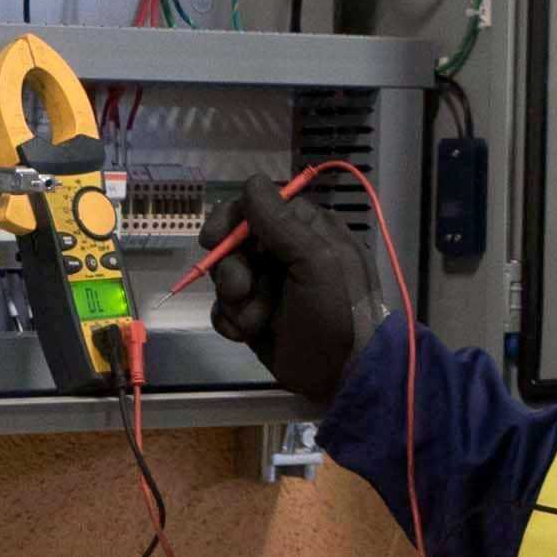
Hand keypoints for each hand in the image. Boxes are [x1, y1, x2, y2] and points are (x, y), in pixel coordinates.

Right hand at [202, 176, 386, 407]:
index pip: (260, 207)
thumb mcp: (316, 263)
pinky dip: (231, 321)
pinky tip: (246, 334)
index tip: (214, 237)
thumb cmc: (337, 312)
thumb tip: (252, 180)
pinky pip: (226, 308)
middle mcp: (288, 254)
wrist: (342, 375)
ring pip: (227, 277)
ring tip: (256, 320)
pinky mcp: (256, 317)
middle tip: (240, 289)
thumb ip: (281, 224)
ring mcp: (270, 286)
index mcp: (310, 232)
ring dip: (235, 301)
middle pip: (236, 243)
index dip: (233, 219)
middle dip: (231, 268)